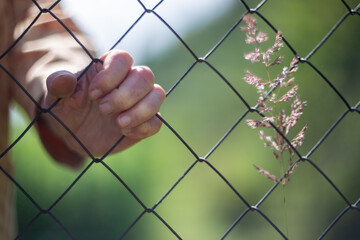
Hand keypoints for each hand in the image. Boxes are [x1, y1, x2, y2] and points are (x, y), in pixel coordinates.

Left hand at [41, 50, 164, 162]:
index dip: (111, 75)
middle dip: (125, 95)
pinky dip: (144, 127)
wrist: (73, 132)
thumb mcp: (55, 96)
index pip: (123, 58)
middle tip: (103, 110)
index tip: (93, 94)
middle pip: (145, 75)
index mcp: (108, 68)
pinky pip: (157, 122)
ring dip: (141, 110)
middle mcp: (128, 82)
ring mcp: (139, 102)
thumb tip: (65, 79)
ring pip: (157, 95)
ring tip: (119, 124)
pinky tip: (125, 133)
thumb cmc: (66, 107)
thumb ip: (57, 84)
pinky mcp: (144, 122)